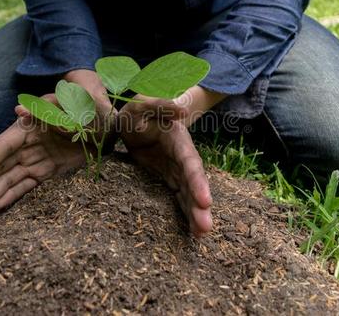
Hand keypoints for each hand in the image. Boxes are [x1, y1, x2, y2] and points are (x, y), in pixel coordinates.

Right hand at [0, 70, 114, 216]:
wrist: (108, 123)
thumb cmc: (90, 108)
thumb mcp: (76, 104)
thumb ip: (51, 107)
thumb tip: (19, 109)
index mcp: (29, 126)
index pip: (4, 146)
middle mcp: (27, 144)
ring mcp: (35, 158)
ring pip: (8, 179)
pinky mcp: (46, 171)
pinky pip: (25, 186)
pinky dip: (10, 197)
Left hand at [118, 95, 213, 236]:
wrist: (133, 121)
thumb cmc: (137, 111)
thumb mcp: (143, 104)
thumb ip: (160, 105)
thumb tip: (182, 109)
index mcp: (178, 140)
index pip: (190, 162)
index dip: (197, 181)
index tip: (205, 200)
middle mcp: (182, 158)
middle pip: (193, 183)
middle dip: (199, 205)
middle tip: (206, 228)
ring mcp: (176, 170)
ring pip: (188, 194)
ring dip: (195, 214)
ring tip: (202, 234)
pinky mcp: (168, 178)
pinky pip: (179, 197)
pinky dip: (186, 213)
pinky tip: (193, 231)